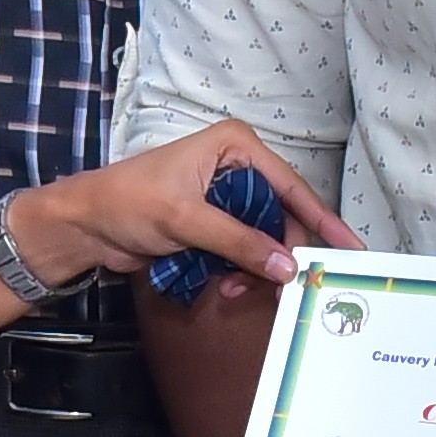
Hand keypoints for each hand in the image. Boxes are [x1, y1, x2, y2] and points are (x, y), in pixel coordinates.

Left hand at [0, 123, 352, 291]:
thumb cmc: (128, 203)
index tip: (349, 248)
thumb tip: (286, 265)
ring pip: (263, 240)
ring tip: (235, 288)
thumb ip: (238, 242)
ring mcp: (226, 198)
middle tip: (292, 288)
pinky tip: (222, 286)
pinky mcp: (214, 225)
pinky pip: (243, 253)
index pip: (290, 187)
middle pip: (281, 217)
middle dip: (281, 254)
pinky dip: (238, 272)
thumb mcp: (187, 219)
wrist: (85, 225)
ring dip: (255, 269)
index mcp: (236, 147)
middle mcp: (238, 167)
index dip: (321, 220)